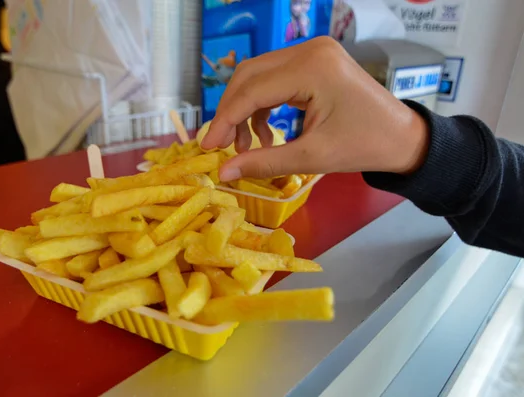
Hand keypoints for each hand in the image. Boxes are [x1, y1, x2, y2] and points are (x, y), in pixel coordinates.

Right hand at [200, 37, 429, 181]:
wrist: (403, 138)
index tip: (208, 147)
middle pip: (250, 76)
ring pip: (259, 77)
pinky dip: (263, 106)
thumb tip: (223, 173)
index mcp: (311, 67)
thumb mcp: (312, 158)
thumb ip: (263, 163)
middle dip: (230, 112)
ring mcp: (312, 52)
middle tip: (221, 146)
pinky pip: (275, 80)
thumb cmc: (365, 146)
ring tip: (245, 146)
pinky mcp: (314, 62)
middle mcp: (309, 50)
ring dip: (245, 110)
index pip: (252, 90)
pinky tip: (264, 135)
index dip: (224, 120)